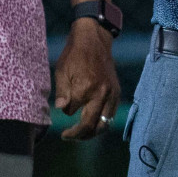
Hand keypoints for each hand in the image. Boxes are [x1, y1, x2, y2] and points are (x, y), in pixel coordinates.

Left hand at [53, 19, 120, 139]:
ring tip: (81, 134)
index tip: (61, 108)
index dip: (65, 112)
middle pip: (92, 125)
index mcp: (86, 88)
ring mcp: (112, 94)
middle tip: (68, 136)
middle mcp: (101, 94)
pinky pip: (111, 115)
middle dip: (79, 135)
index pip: (72, 112)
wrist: (94, 40)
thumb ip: (62, 93)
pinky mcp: (117, 92)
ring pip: (105, 124)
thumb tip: (62, 110)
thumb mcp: (62, 71)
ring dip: (92, 133)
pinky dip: (102, 122)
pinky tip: (93, 122)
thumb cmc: (75, 54)